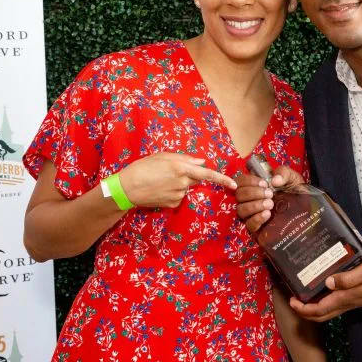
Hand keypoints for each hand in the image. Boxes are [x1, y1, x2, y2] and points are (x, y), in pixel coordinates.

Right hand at [117, 153, 235, 208]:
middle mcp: (182, 182)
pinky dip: (172, 193)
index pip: (207, 174)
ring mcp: (178, 195)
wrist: (127, 188)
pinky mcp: (173, 204)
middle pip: (194, 179)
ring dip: (177, 183)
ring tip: (159, 180)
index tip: (234, 184)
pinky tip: (159, 190)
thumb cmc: (142, 168)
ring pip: (185, 188)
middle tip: (167, 172)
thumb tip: (201, 162)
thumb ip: (184, 159)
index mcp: (181, 168)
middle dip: (187, 175)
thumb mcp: (162, 157)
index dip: (222, 179)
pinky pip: (178, 197)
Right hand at [234, 165, 303, 231]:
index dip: (248, 181)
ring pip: (241, 210)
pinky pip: (249, 225)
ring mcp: (253, 214)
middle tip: (270, 194)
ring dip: (254, 205)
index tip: (264, 183)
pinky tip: (268, 214)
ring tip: (270, 204)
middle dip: (253, 193)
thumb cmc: (296, 192)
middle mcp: (251, 199)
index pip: (240, 181)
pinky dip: (257, 218)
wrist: (306, 210)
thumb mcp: (292, 178)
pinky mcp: (258, 228)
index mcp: (256, 186)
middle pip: (239, 195)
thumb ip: (283, 173)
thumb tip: (274, 180)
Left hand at [290, 253, 361, 321]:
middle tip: (293, 301)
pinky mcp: (357, 298)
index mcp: (346, 298)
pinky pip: (336, 305)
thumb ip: (346, 278)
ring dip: (313, 307)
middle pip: (322, 315)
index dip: (303, 309)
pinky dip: (324, 301)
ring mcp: (353, 302)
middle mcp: (347, 304)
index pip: (319, 310)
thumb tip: (327, 282)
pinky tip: (322, 288)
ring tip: (304, 294)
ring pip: (328, 311)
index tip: (291, 301)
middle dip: (305, 312)